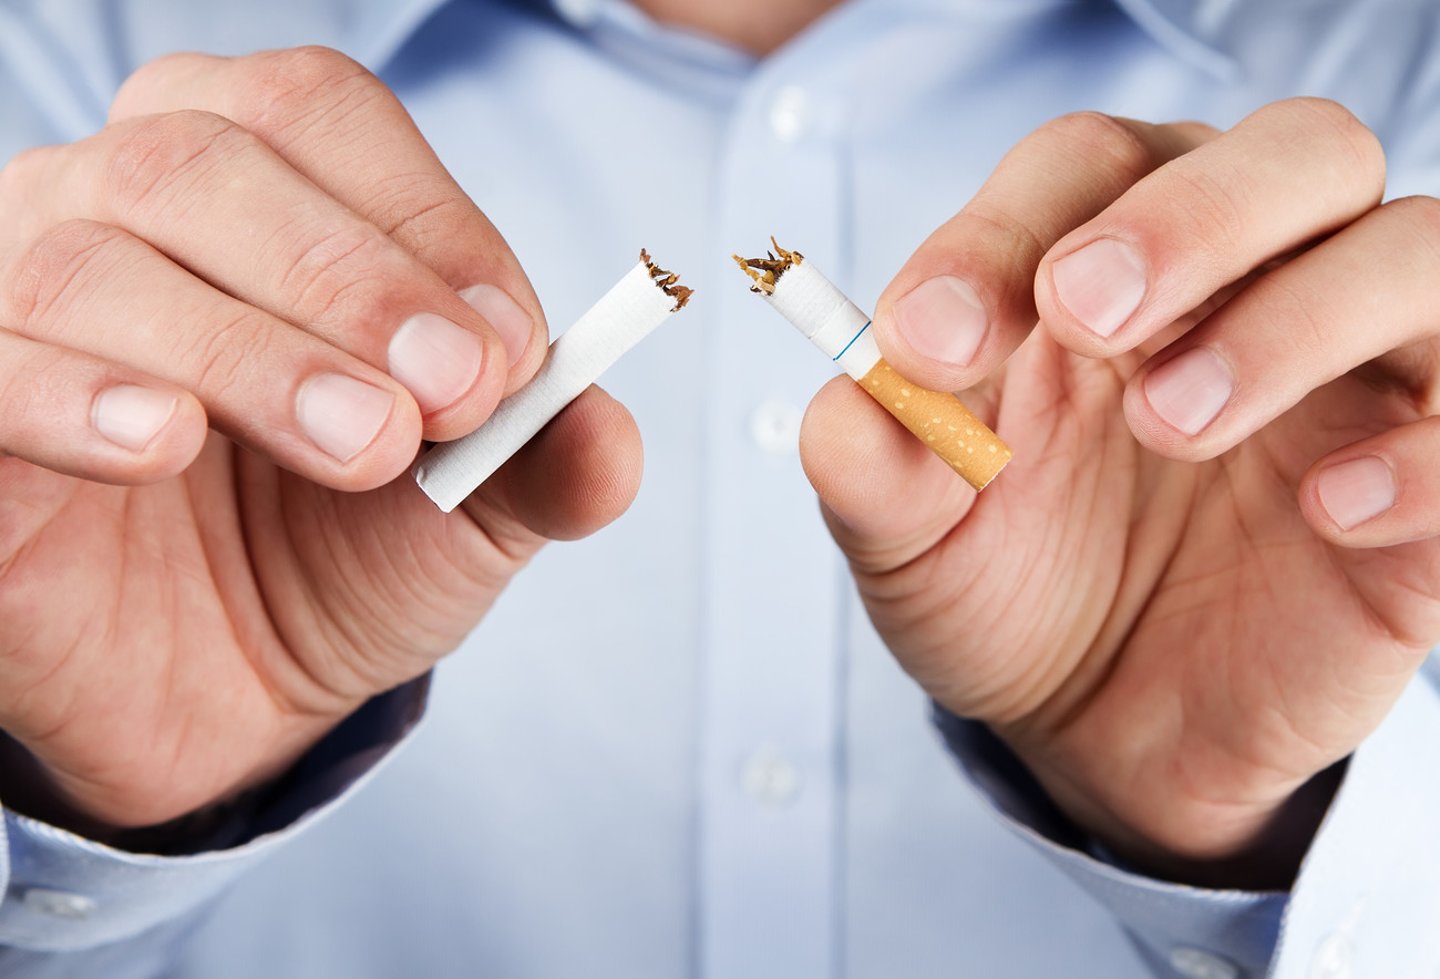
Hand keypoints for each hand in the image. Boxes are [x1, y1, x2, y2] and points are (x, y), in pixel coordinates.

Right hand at [0, 47, 641, 832]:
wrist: (235, 686)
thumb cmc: (345, 551)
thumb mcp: (472, 507)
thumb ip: (542, 455)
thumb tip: (608, 432)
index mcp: (250, 179)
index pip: (317, 116)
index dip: (424, 221)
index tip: (510, 352)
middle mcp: (114, 208)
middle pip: (202, 165)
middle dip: (350, 282)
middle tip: (449, 399)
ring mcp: (16, 306)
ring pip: (92, 263)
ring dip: (249, 353)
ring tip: (362, 445)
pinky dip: (73, 395)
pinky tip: (165, 441)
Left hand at [800, 99, 1439, 886]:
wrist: (1097, 722)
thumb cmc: (1007, 586)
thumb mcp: (913, 537)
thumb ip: (876, 461)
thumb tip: (852, 402)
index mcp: (1105, 263)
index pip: (1084, 168)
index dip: (1003, 229)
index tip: (926, 337)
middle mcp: (1245, 284)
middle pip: (1290, 151)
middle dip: (1190, 217)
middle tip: (1090, 315)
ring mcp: (1352, 375)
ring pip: (1410, 249)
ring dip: (1295, 317)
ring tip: (1174, 421)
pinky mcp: (1425, 480)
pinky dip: (1421, 450)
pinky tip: (1324, 510)